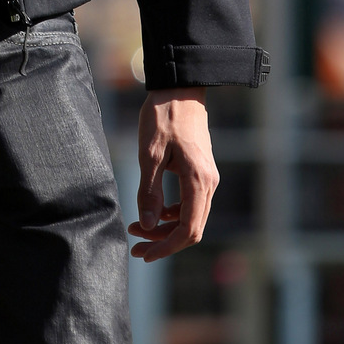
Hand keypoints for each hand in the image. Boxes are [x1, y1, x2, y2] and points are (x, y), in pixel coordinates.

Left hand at [129, 89, 217, 261]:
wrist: (179, 89)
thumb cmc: (163, 117)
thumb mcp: (150, 154)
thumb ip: (149, 192)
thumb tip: (146, 226)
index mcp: (198, 181)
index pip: (187, 230)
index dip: (166, 247)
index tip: (144, 254)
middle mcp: (207, 184)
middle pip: (190, 228)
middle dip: (163, 241)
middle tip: (135, 246)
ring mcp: (206, 178)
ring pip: (190, 217)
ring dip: (165, 227)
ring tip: (137, 227)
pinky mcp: (200, 172)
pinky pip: (190, 203)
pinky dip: (171, 212)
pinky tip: (153, 209)